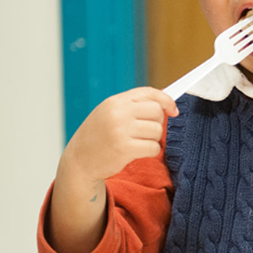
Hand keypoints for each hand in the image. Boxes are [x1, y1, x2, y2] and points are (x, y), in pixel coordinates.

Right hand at [59, 87, 178, 186]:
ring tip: (138, 143)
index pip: (149, 93)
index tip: (173, 110)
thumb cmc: (97, 136)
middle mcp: (118, 113)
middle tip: (145, 132)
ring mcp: (121, 130)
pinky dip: (150, 151)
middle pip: (156, 112)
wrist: (79, 160)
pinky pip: (153, 148)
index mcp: (115, 101)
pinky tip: (137, 152)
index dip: (166, 100)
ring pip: (157, 131)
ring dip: (153, 139)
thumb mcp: (109, 113)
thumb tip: (164, 105)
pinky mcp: (124, 149)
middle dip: (157, 123)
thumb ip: (132, 106)